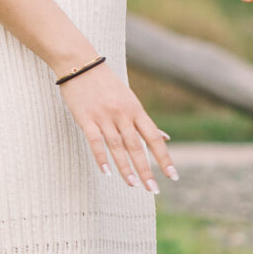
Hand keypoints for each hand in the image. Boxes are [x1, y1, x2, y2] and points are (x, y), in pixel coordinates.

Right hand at [58, 61, 178, 189]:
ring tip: (133, 185)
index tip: (173, 176)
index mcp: (136, 110)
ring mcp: (104, 116)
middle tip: (153, 190)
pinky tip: (106, 172)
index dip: (164, 157)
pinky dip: (101, 157)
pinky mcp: (86, 118)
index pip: (154, 137)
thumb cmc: (106, 84)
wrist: (79, 63)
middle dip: (146, 169)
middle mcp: (123, 114)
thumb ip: (145, 121)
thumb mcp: (130, 99)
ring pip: (118, 146)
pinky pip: (95, 140)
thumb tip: (166, 138)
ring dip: (126, 168)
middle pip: (137, 146)